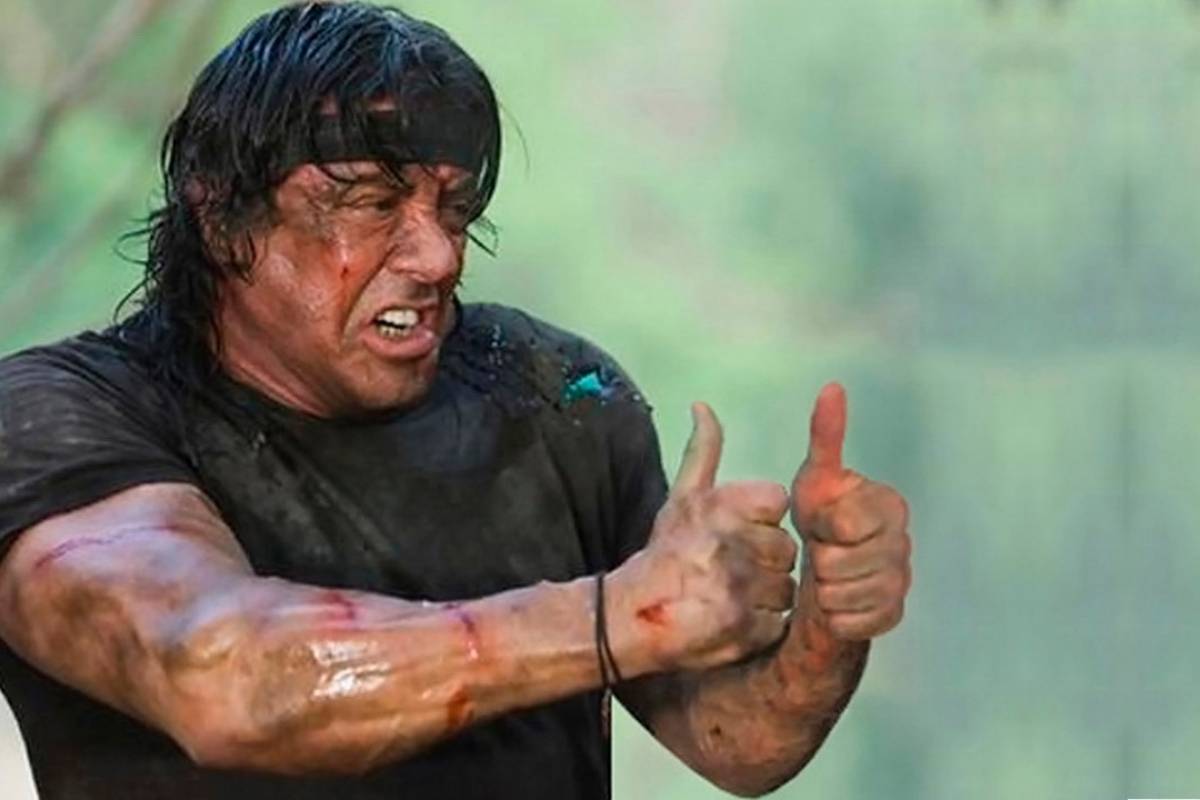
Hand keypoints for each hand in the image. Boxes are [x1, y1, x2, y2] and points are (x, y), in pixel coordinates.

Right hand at [609, 403, 798, 674]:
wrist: (632, 618)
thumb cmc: (665, 554)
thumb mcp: (681, 496)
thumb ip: (703, 451)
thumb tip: (703, 405)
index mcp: (724, 506)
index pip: (777, 501)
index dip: (759, 520)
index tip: (733, 534)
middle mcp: (735, 544)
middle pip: (785, 547)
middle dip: (763, 559)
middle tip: (727, 569)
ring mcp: (743, 589)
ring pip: (787, 586)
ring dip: (766, 593)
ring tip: (730, 595)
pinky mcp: (750, 629)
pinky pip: (780, 619)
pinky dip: (762, 623)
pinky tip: (734, 619)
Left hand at [791, 383, 911, 640]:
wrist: (819, 574)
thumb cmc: (818, 520)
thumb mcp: (814, 480)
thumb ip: (825, 436)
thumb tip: (832, 387)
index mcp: (890, 505)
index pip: (847, 522)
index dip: (822, 526)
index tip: (819, 523)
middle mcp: (904, 541)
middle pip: (843, 560)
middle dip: (820, 559)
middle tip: (820, 553)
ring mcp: (903, 580)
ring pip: (846, 593)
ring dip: (824, 589)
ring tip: (826, 577)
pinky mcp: (893, 615)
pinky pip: (854, 622)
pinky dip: (835, 617)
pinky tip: (835, 604)